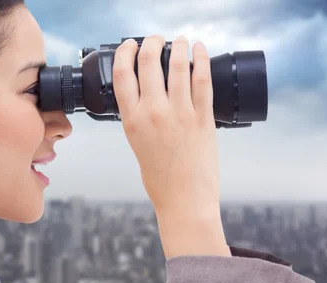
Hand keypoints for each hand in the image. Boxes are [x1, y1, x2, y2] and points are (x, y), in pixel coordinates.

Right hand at [113, 35, 229, 257]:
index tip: (131, 44)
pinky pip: (202, 80)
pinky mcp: (203, 117)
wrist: (184, 199)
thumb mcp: (137, 144)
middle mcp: (153, 112)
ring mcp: (179, 113)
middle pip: (149, 62)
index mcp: (132, 120)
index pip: (123, 74)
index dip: (126, 52)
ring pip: (177, 66)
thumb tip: (146, 97)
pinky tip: (200, 50)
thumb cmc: (160, 178)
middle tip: (157, 38)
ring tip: (181, 40)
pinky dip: (201, 60)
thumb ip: (139, 119)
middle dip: (152, 42)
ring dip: (179, 46)